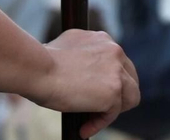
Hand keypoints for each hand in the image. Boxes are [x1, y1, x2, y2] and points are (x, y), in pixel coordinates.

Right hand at [24, 29, 140, 137]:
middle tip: (97, 108)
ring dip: (113, 110)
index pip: (118, 64)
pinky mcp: (114, 90)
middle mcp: (115, 51)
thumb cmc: (42, 63)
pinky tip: (83, 129)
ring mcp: (117, 71)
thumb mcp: (67, 47)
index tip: (93, 93)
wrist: (38, 69)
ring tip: (93, 120)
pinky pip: (114, 112)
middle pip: (130, 78)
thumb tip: (81, 69)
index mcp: (104, 40)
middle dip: (117, 95)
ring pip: (131, 96)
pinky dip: (99, 123)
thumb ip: (83, 54)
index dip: (108, 81)